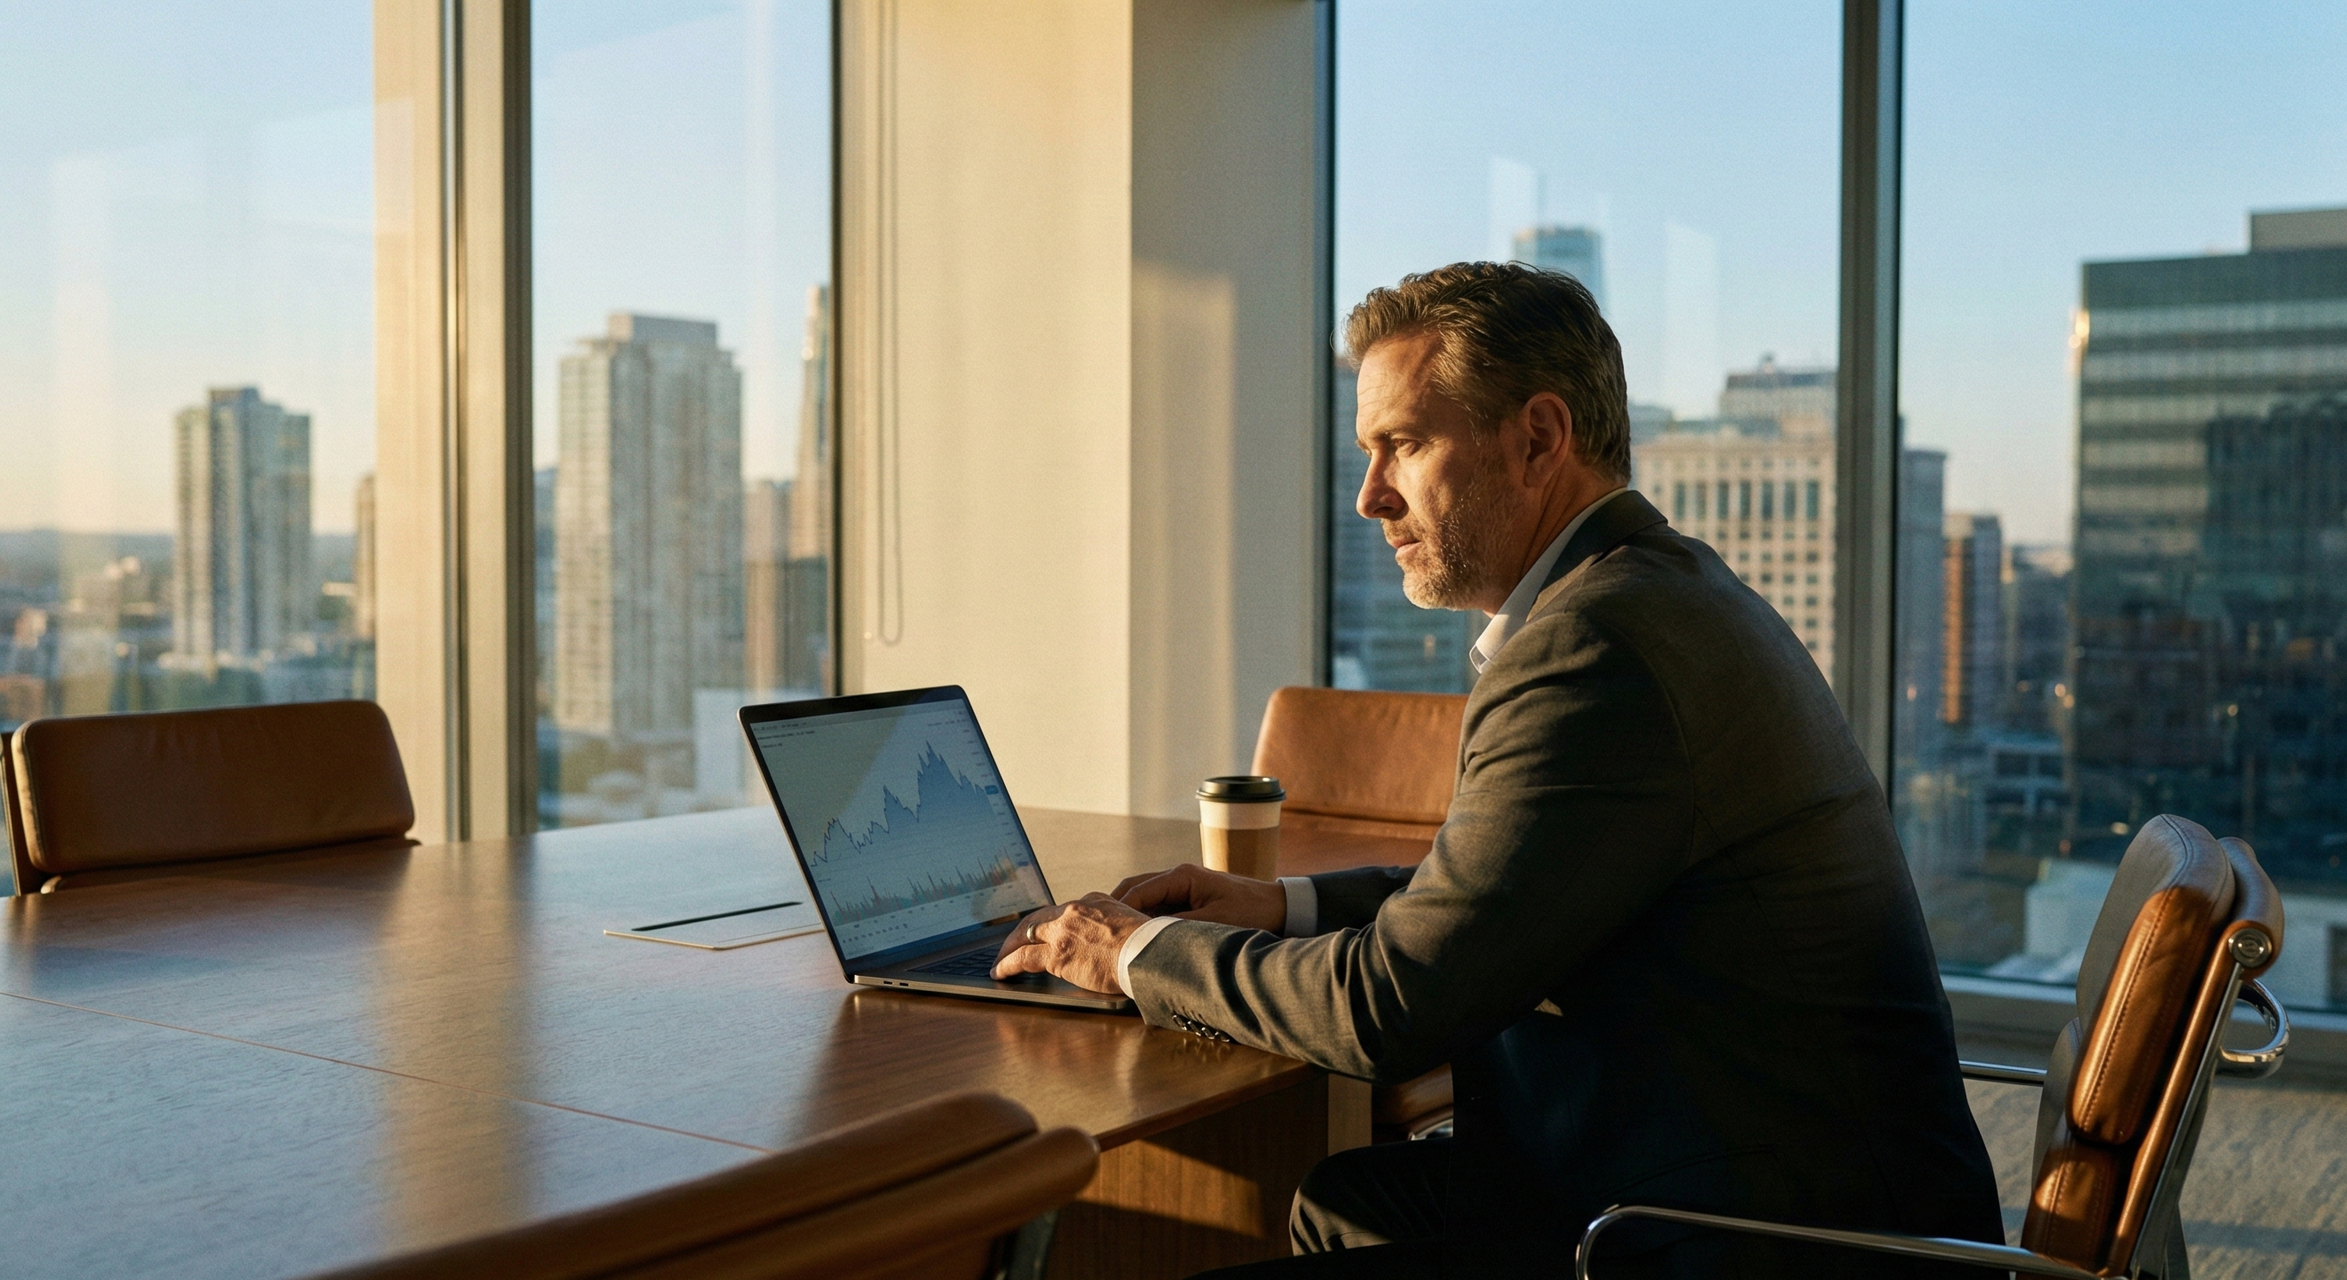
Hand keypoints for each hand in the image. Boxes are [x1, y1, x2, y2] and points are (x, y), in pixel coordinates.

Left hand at [990, 893, 1149, 992]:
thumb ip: (1115, 929)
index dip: (1048, 923)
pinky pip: (1023, 957)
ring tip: (1001, 960)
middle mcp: (1074, 911)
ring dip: (1009, 948)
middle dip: (1021, 932)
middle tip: (1010, 944)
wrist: (1150, 953)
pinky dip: (1007, 964)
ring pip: (1025, 934)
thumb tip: (1115, 943)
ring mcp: (1063, 931)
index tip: (1041, 931)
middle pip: (1037, 919)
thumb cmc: (1149, 947)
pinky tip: (1001, 972)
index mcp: (1094, 901)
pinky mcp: (1057, 954)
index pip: (1063, 911)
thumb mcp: (1131, 926)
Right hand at [1112, 863, 1285, 933]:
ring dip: (1130, 917)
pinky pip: (1159, 908)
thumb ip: (1177, 927)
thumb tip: (1145, 938)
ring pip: (1145, 899)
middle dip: (1115, 910)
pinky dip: (1146, 921)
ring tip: (1113, 938)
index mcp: (1182, 875)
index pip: (1137, 891)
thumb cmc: (1251, 913)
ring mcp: (1184, 887)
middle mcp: (1179, 876)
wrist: (1281, 908)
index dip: (1117, 911)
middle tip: (1098, 933)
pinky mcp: (1190, 899)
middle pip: (1135, 890)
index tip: (1102, 931)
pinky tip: (1139, 940)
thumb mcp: (1213, 923)